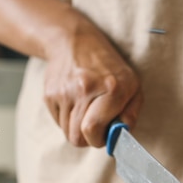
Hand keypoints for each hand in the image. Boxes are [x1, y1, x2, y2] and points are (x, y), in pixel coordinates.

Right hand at [43, 23, 142, 146]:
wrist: (74, 41)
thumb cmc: (109, 67)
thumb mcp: (132, 84)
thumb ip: (131, 112)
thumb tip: (122, 135)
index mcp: (111, 88)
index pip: (93, 129)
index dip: (99, 140)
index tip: (105, 136)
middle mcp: (85, 89)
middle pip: (77, 137)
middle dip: (88, 139)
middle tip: (96, 129)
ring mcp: (64, 91)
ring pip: (67, 132)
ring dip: (77, 129)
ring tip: (86, 112)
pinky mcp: (49, 94)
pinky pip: (58, 122)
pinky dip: (67, 119)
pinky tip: (75, 103)